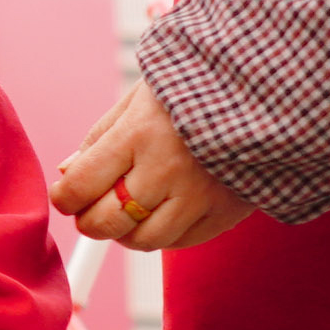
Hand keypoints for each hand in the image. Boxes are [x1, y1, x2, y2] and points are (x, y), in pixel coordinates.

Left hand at [49, 76, 257, 252]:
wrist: (265, 89)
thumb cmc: (193, 88)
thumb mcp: (139, 98)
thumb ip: (100, 138)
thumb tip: (66, 174)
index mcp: (138, 134)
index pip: (80, 185)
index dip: (64, 198)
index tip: (65, 195)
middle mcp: (167, 170)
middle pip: (107, 222)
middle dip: (89, 221)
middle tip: (91, 210)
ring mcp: (200, 195)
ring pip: (143, 241)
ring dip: (126, 232)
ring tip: (130, 210)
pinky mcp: (226, 211)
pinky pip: (181, 242)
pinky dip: (164, 234)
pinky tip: (164, 211)